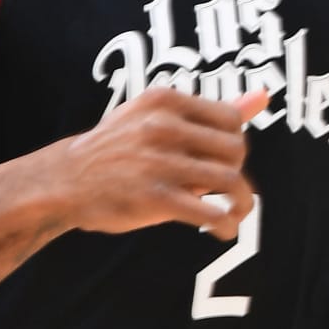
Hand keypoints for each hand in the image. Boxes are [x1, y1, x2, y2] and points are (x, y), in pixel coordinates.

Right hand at [63, 85, 266, 239]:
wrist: (65, 180)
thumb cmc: (119, 148)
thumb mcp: (157, 116)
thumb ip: (211, 112)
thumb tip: (263, 97)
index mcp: (165, 101)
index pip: (231, 120)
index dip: (234, 144)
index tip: (220, 160)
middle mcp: (162, 126)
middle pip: (234, 150)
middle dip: (236, 172)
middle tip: (225, 189)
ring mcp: (158, 162)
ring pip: (230, 181)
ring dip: (243, 203)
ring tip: (237, 214)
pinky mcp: (154, 198)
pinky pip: (211, 213)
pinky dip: (227, 225)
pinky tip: (223, 231)